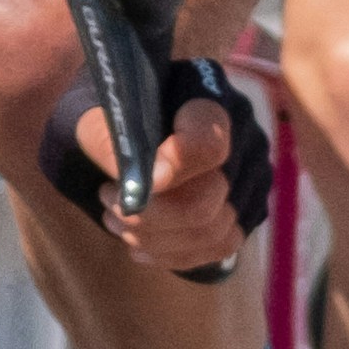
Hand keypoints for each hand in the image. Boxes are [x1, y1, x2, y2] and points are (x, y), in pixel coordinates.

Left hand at [100, 80, 245, 267]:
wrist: (132, 116)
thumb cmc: (112, 114)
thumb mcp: (96, 117)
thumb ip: (110, 144)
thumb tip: (136, 188)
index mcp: (206, 94)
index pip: (208, 145)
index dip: (169, 173)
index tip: (121, 186)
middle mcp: (243, 132)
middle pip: (209, 200)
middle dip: (149, 217)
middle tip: (109, 207)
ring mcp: (252, 173)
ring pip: (214, 231)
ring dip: (157, 240)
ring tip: (117, 225)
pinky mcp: (248, 206)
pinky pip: (220, 247)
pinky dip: (175, 255)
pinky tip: (139, 247)